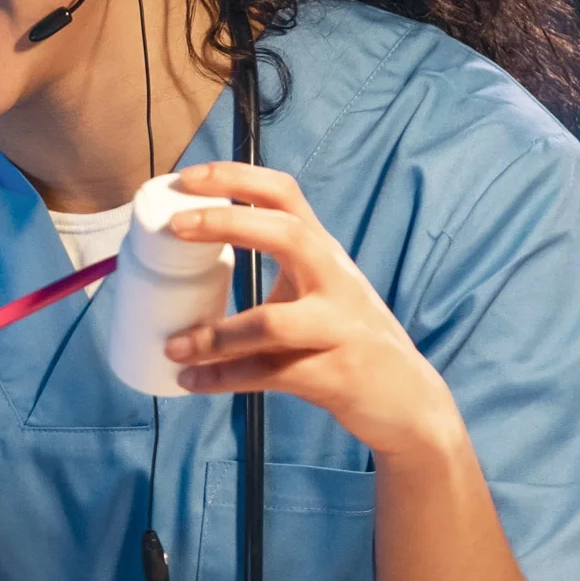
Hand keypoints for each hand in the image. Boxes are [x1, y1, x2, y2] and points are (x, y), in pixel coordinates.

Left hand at [163, 162, 462, 463]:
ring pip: (272, 323)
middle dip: (226, 223)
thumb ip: (272, 277)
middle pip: (286, 234)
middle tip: (175, 226)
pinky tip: (191, 382)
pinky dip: (225, 379)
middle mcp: (336, 280)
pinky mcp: (336, 375)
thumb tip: (187, 272)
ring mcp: (340, 328)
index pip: (284, 194)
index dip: (235, 178)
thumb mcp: (318, 293)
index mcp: (323, 252)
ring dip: (216, 336)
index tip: (186, 179)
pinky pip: (271, 375)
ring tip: (173, 347)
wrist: (406, 401)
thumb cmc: (347, 340)